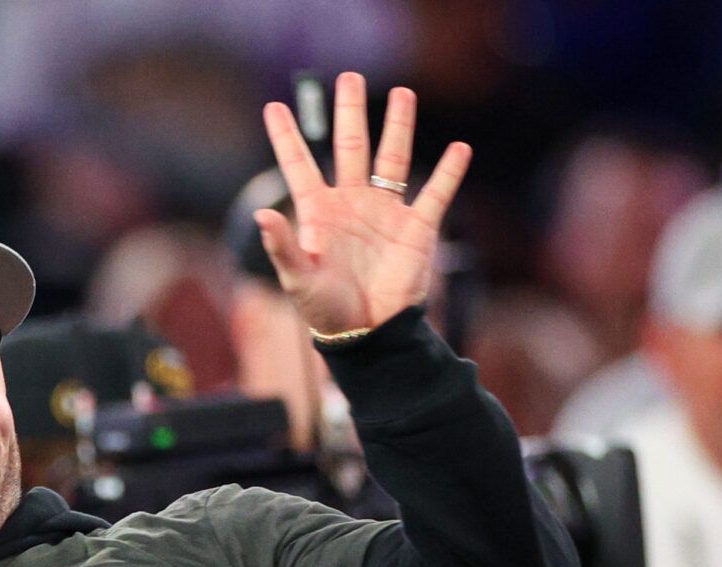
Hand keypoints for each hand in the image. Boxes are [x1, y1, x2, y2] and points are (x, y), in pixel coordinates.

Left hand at [256, 72, 471, 334]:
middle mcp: (352, 205)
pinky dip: (449, 173)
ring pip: (392, 159)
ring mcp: (385, 213)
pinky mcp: (416, 229)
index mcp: (319, 213)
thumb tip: (262, 215)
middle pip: (351, 147)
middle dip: (350, 113)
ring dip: (398, 127)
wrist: (368, 333)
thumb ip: (283, 246)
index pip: (299, 165)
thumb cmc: (327, 311)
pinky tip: (459, 149)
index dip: (287, 137)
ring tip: (403, 94)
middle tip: (350, 78)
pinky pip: (436, 194)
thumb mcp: (300, 280)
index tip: (273, 107)